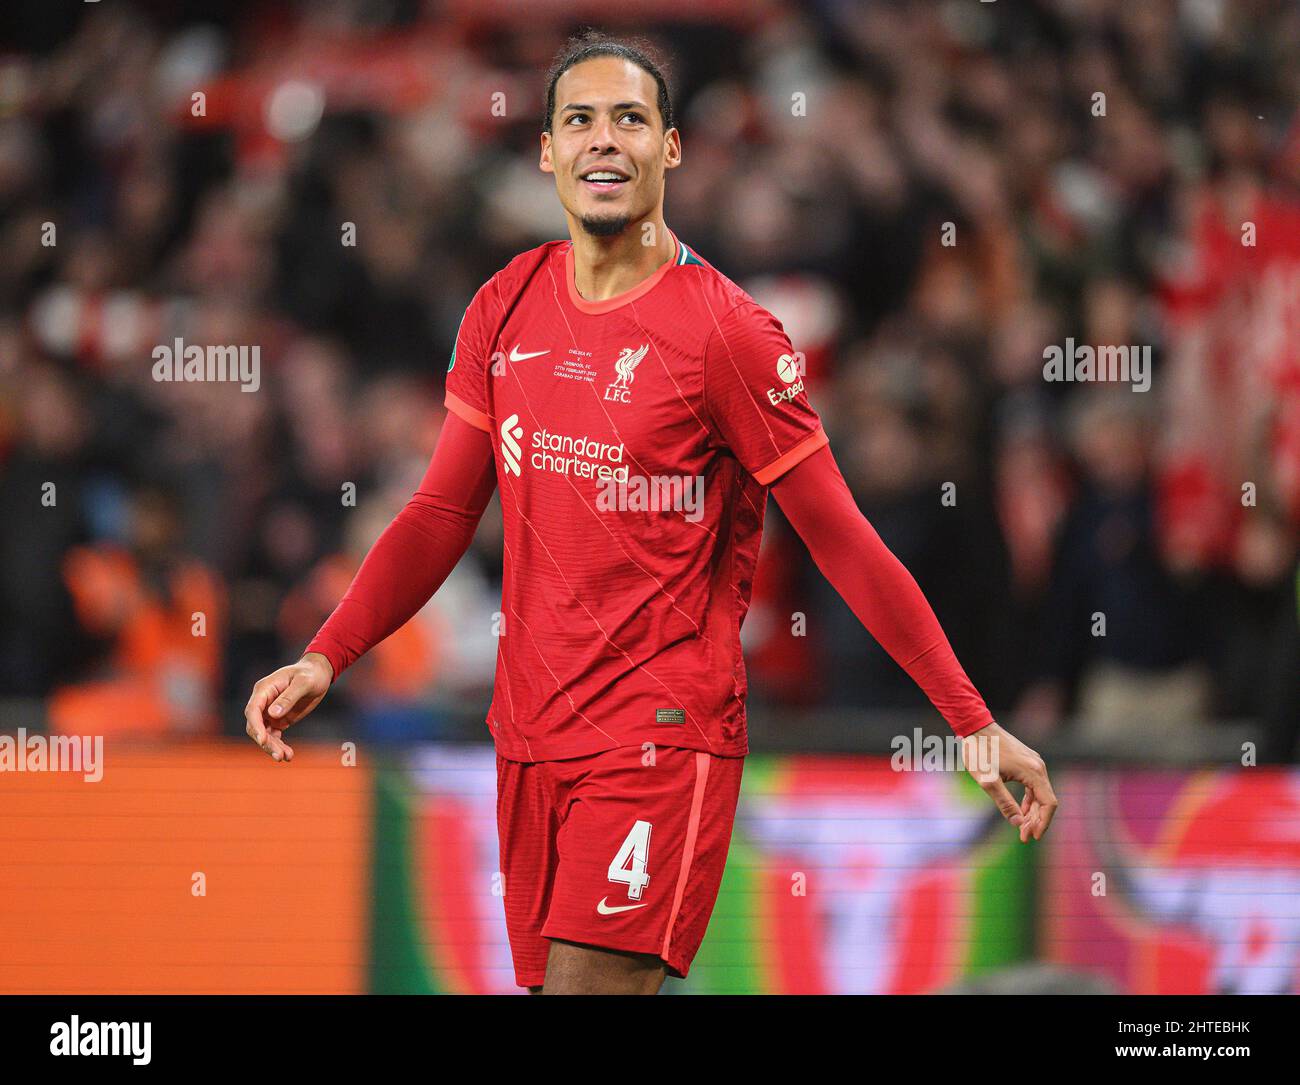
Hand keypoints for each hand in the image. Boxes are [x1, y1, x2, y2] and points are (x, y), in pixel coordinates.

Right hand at [243, 652, 332, 761]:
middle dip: (265, 742)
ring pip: (264, 734)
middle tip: (279, 755)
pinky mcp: (278, 719)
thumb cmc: (311, 674)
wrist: (319, 674)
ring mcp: (269, 712)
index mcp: (264, 689)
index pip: (253, 710)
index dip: (256, 726)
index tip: (263, 740)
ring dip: (272, 747)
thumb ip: (288, 697)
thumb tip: (272, 714)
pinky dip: (279, 745)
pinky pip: (274, 736)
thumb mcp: (303, 682)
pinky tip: (288, 755)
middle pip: (256, 726)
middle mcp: (263, 702)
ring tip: (286, 757)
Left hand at [960, 721, 1057, 842]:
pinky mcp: (1027, 761)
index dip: (1043, 823)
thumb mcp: (988, 782)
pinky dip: (1030, 800)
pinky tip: (1022, 810)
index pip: (1049, 803)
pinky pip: (1034, 785)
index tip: (1032, 837)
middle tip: (1023, 836)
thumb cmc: (979, 753)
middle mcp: (1038, 766)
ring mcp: (1034, 762)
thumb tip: (1018, 823)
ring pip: (1040, 793)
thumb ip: (1004, 803)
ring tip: (1021, 827)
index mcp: (1033, 772)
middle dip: (1036, 820)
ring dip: (1033, 812)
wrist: (975, 727)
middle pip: (1046, 800)